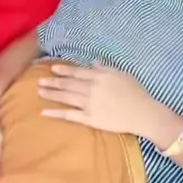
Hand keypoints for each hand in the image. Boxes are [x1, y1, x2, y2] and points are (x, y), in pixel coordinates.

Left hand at [38, 64, 153, 135]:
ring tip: (40, 92)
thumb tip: (94, 63)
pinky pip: (69, 115)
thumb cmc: (136, 92)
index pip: (78, 72)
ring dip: (51, 94)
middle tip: (40, 81)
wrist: (142, 113)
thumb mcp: (123, 75)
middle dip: (53, 82)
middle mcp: (91, 88)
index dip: (64, 70)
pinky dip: (56, 113)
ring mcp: (89, 104)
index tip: (53, 69)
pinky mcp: (89, 119)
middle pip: (68, 84)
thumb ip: (106, 68)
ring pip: (66, 97)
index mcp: (100, 76)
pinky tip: (44, 112)